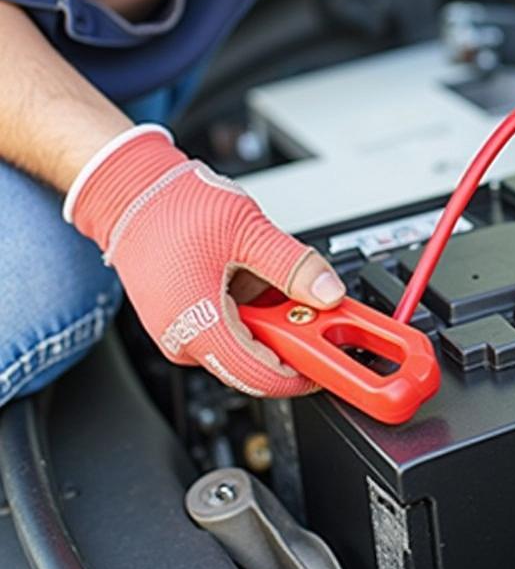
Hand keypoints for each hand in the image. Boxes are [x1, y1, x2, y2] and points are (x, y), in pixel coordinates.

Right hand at [64, 125, 345, 396]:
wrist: (131, 192)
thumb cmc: (174, 207)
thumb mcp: (249, 230)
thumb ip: (295, 266)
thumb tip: (329, 293)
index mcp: (198, 325)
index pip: (260, 376)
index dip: (302, 370)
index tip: (329, 358)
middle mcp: (183, 341)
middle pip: (254, 363)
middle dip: (288, 337)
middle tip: (311, 305)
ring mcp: (179, 334)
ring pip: (243, 346)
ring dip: (270, 320)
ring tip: (273, 275)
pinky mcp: (181, 323)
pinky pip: (227, 330)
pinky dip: (251, 310)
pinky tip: (255, 277)